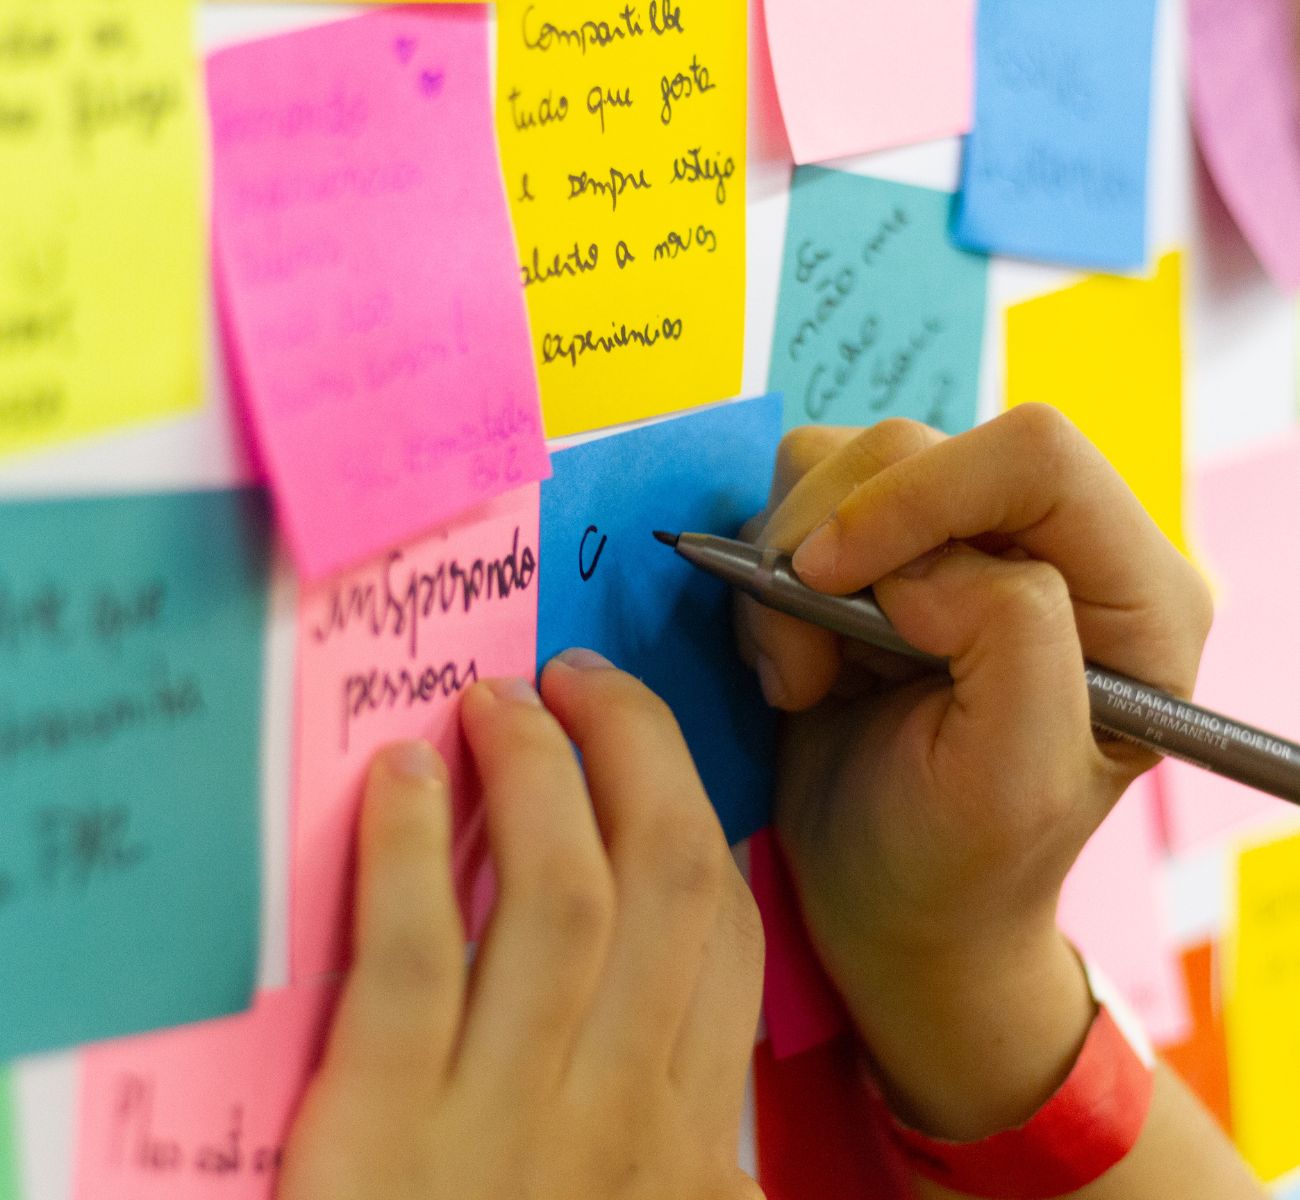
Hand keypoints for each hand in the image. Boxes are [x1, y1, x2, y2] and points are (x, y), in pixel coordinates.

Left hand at [279, 652, 764, 1199]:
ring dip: (534, 778)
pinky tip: (398, 777)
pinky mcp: (382, 1140)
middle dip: (633, 755)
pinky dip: (407, 855)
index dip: (692, 810)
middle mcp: (620, 1111)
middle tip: (578, 680)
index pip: (724, 929)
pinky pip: (412, 963)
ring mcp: (506, 1121)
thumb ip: (681, 1133)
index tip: (645, 745)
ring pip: (558, 901)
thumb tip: (689, 1024)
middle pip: (662, 884)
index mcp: (687, 1136)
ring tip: (499, 704)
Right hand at [737, 407, 1212, 1140]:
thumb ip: (1008, 639)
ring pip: (845, 460)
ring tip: (802, 674)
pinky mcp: (883, 554)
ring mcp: (958, 543)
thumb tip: (921, 565)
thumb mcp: (1010, 779)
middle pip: (919, 446)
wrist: (890, 900)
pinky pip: (797, 499)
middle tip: (803, 661)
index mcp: (1133, 595)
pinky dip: (766, 576)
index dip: (916, 495)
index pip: (1034, 456)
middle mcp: (1052, 547)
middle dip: (831, 543)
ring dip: (788, 564)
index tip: (823, 579)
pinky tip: (795, 660)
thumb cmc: (958, 862)